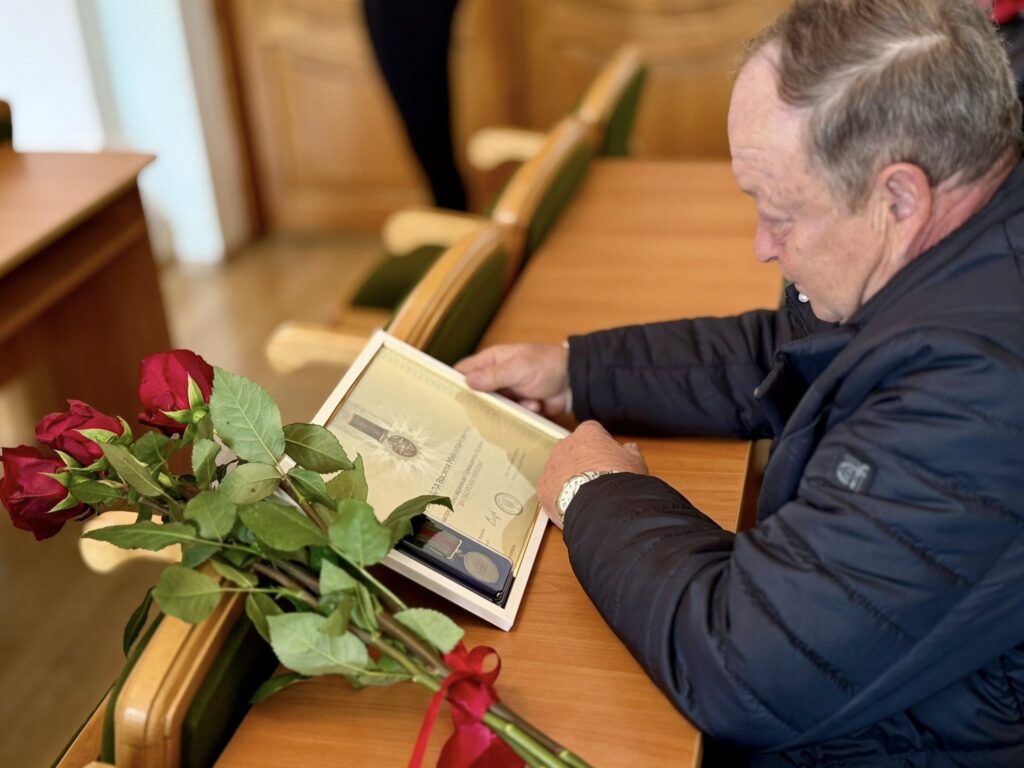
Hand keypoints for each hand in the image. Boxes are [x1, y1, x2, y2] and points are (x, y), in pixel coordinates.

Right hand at [455, 343, 569, 416]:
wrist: (574, 382)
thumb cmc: (546, 365)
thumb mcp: (518, 368)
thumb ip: (493, 376)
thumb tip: (467, 382)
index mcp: (492, 361)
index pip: (464, 370)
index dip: (454, 382)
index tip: (446, 398)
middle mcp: (496, 377)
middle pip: (476, 394)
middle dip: (480, 403)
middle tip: (480, 413)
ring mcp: (508, 393)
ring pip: (493, 408)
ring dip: (507, 409)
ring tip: (524, 403)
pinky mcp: (519, 407)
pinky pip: (510, 416)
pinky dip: (522, 413)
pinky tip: (535, 406)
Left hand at [537, 421, 647, 528]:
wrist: (602, 505)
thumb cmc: (620, 480)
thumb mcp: (635, 462)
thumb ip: (630, 451)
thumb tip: (630, 448)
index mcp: (588, 433)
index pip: (593, 432)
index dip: (601, 447)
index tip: (608, 460)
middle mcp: (565, 444)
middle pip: (573, 450)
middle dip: (582, 461)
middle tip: (597, 479)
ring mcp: (551, 464)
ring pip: (559, 469)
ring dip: (569, 478)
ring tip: (586, 496)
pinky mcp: (542, 486)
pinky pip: (550, 488)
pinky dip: (559, 496)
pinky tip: (573, 505)